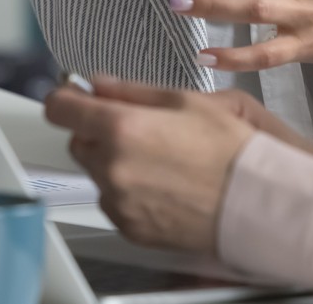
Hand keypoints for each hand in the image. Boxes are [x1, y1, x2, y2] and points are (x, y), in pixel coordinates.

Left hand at [43, 78, 265, 253]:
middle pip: (78, 141)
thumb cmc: (228, 148)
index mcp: (121, 127)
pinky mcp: (129, 227)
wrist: (253, 200)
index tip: (76, 98)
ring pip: (97, 173)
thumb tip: (98, 84)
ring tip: (159, 161)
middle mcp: (111, 166)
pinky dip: (128, 192)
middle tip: (138, 129)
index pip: (60, 109)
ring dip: (114, 163)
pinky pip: (114, 202)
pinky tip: (162, 186)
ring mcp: (118, 201)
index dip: (67, 98)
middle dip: (98, 131)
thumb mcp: (185, 101)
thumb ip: (132, 91)